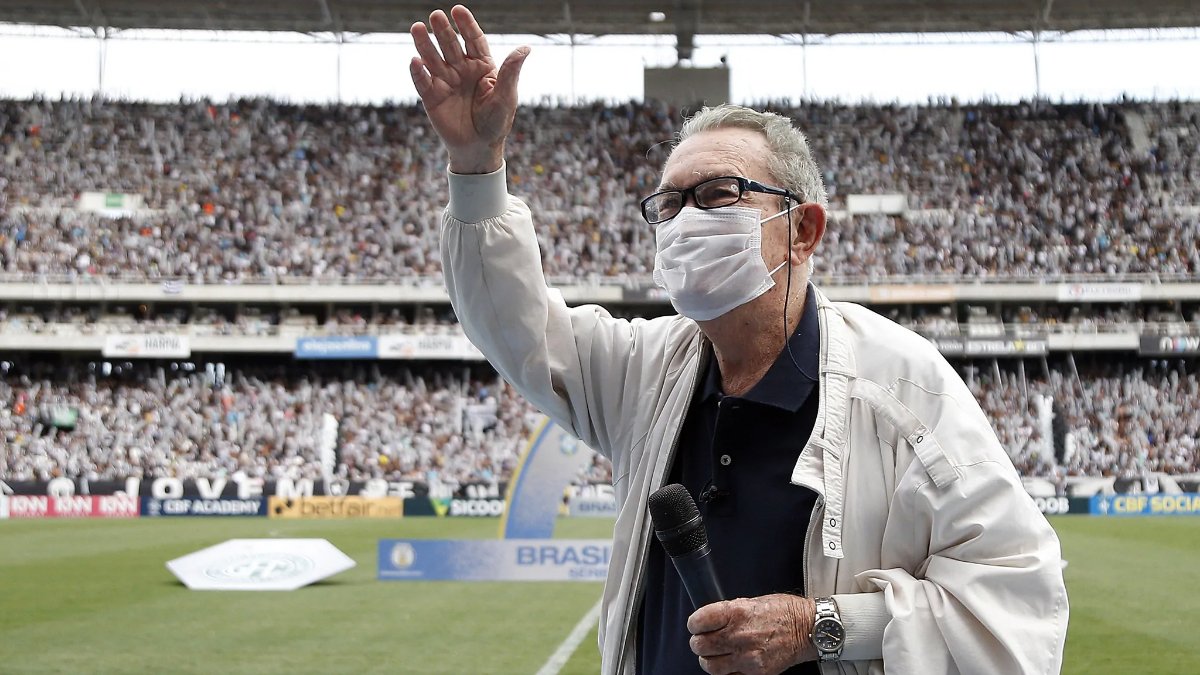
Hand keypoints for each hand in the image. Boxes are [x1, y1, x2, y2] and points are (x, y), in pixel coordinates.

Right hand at [409, 5, 529, 173]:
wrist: (479, 149)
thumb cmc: (496, 122)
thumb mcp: (506, 96)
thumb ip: (510, 71)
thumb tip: (526, 48)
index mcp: (481, 66)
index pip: (473, 40)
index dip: (466, 25)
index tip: (458, 10)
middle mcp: (462, 70)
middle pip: (451, 45)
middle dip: (443, 31)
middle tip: (436, 16)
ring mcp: (445, 82)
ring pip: (433, 59)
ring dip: (425, 44)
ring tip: (417, 28)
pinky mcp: (431, 97)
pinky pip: (423, 82)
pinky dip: (418, 72)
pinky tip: (415, 61)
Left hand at [687, 594, 817, 674]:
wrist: (807, 629)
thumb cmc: (782, 612)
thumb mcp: (751, 601)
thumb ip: (728, 612)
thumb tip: (710, 621)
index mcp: (736, 613)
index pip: (698, 621)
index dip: (694, 624)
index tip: (696, 625)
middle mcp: (739, 635)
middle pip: (700, 645)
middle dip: (698, 642)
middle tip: (703, 640)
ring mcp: (747, 657)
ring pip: (710, 665)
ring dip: (708, 659)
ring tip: (714, 654)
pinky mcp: (756, 672)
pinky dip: (726, 671)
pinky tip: (730, 662)